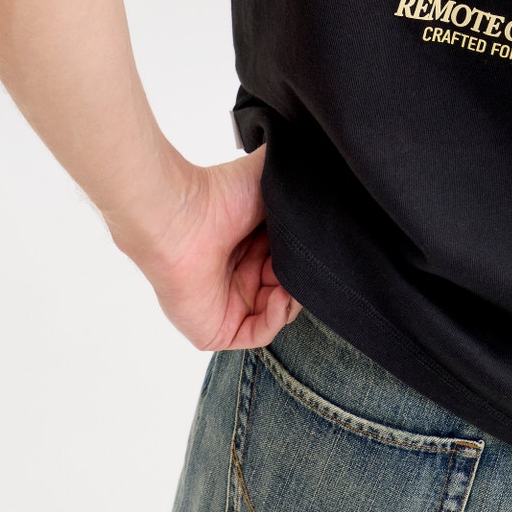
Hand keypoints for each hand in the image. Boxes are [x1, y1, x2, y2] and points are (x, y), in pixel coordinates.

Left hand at [120, 148, 302, 352]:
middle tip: (305, 263)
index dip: (306, 256)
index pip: (291, 259)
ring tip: (291, 280)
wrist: (183, 216)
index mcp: (253, 242)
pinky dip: (276, 318)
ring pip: (278, 312)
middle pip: (288, 286)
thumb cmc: (221, 193)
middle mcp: (241, 272)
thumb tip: (328, 178)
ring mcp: (229, 303)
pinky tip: (280, 296)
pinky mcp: (217, 328)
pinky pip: (259, 334)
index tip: (316, 245)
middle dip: (302, 278)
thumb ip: (298, 183)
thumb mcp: (271, 177)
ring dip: (293, 298)